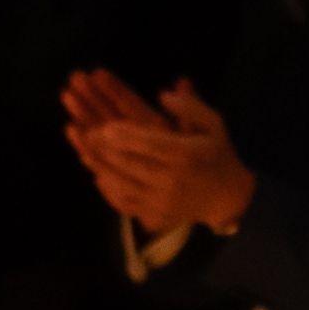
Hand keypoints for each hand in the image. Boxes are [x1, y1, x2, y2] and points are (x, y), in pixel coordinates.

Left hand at [62, 68, 260, 234]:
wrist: (227, 199)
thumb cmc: (216, 153)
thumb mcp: (213, 123)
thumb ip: (190, 107)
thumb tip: (164, 94)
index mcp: (186, 156)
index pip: (151, 145)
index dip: (126, 136)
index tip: (105, 126)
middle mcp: (173, 181)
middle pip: (132, 165)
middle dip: (105, 149)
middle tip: (84, 132)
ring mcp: (162, 202)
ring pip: (124, 186)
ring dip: (100, 166)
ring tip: (82, 148)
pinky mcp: (154, 215)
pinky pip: (125, 203)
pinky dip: (108, 189)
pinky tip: (96, 174)